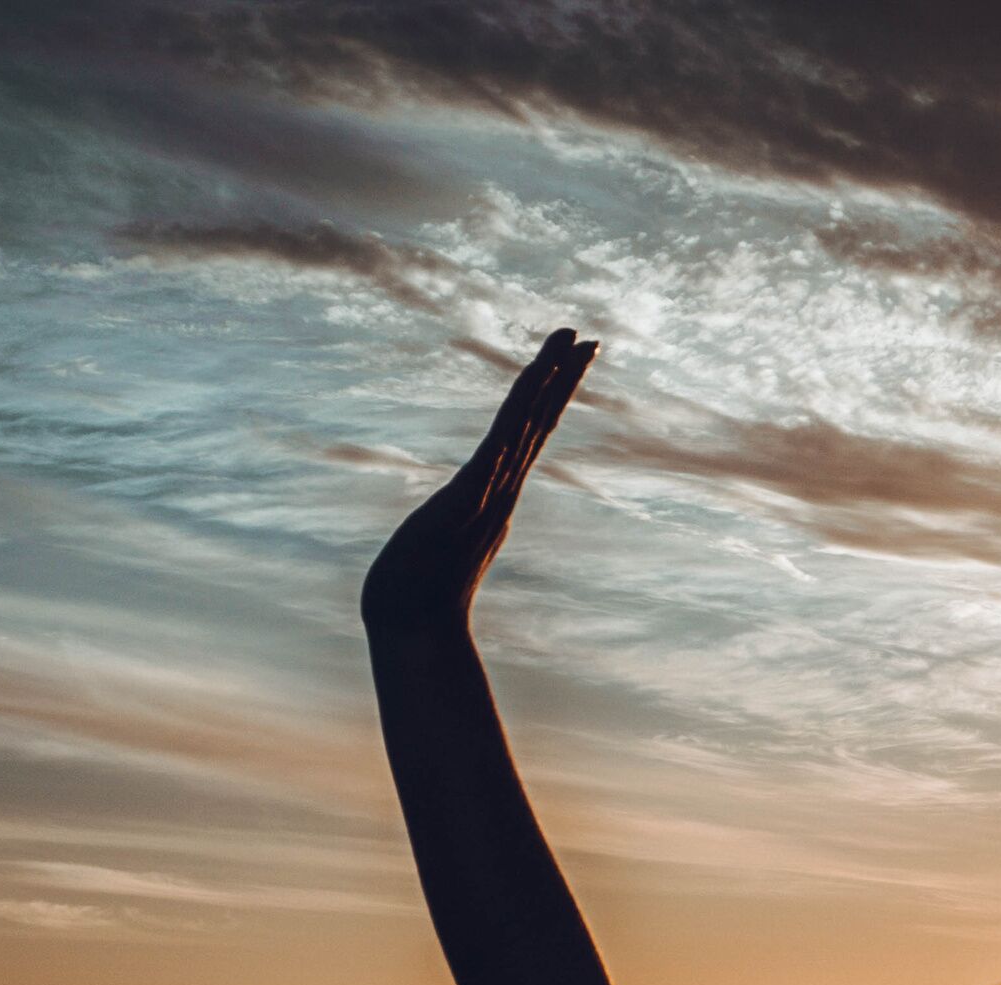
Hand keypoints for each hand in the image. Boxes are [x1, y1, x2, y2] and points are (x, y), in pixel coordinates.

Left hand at [362, 328, 596, 637]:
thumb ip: (449, 531)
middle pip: (539, 423)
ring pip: (524, 426)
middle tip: (589, 339)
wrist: (412, 629)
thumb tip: (450, 527)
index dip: (550, 397)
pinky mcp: (466, 500)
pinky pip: (496, 448)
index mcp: (494, 495)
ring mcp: (488, 494)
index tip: (570, 363)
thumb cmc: (415, 596)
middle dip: (563, 379)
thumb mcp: (436, 546)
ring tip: (569, 344)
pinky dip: (515, 418)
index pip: (529, 435)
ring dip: (547, 382)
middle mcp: (501, 490)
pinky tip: (530, 387)